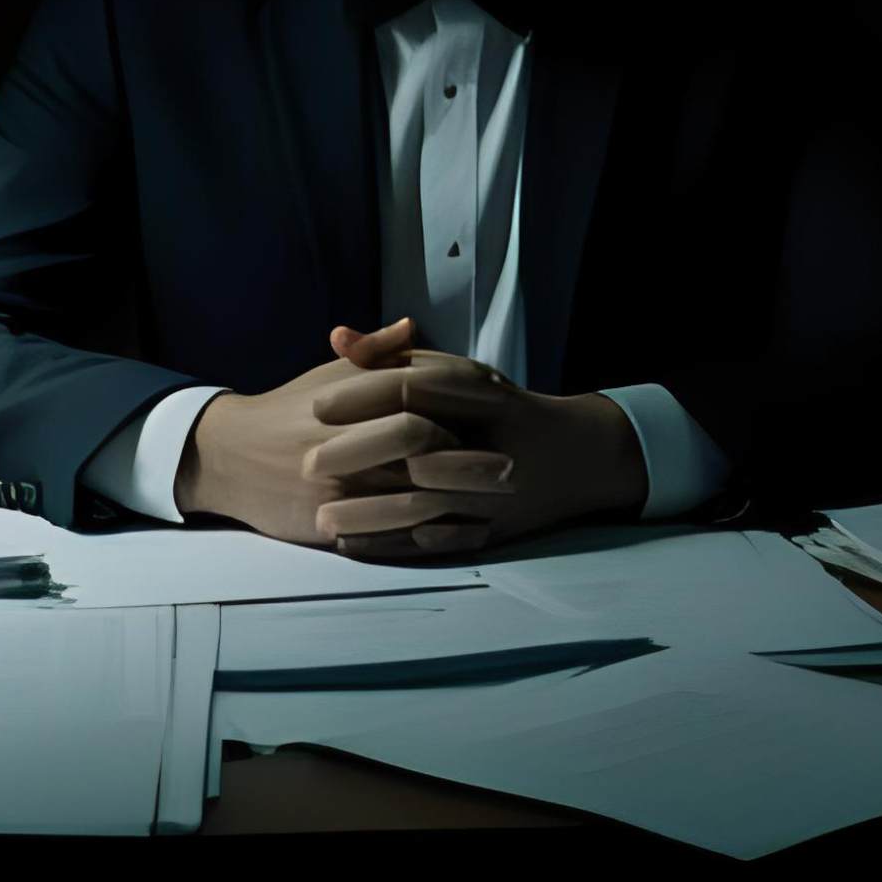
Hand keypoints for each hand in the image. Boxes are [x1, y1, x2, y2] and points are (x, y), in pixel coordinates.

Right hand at [173, 322, 517, 560]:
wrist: (230, 456)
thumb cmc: (289, 409)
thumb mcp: (329, 375)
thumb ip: (374, 354)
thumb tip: (412, 324)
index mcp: (346, 402)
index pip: (413, 405)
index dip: (457, 413)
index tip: (496, 420)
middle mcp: (340, 446)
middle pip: (417, 453)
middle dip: (466, 463)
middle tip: (509, 469)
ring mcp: (333, 491)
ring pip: (406, 501)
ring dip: (456, 505)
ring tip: (492, 507)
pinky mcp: (326, 528)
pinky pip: (385, 539)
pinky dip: (426, 541)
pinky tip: (456, 536)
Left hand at [319, 316, 649, 559]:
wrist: (575, 457)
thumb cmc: (502, 408)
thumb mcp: (456, 372)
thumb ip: (395, 355)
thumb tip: (337, 337)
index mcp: (479, 391)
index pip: (412, 387)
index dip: (361, 395)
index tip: (315, 404)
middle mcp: (487, 438)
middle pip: (413, 446)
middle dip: (358, 456)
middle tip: (306, 462)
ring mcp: (491, 491)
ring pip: (422, 501)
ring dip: (369, 512)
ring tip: (320, 515)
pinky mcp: (490, 530)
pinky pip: (436, 540)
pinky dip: (393, 544)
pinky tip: (353, 544)